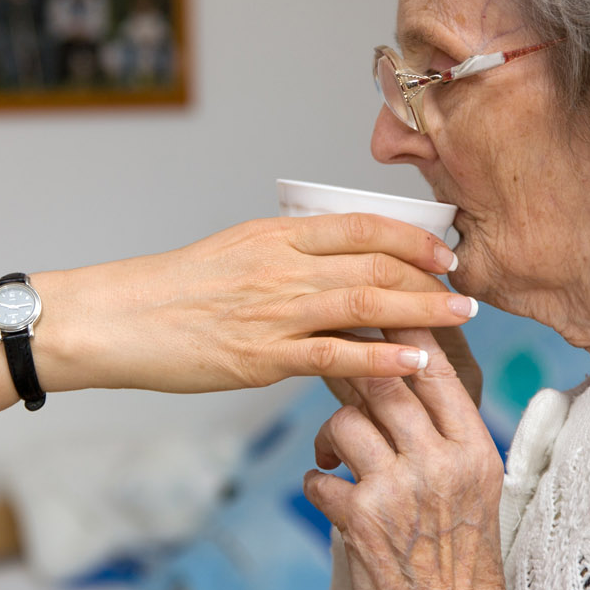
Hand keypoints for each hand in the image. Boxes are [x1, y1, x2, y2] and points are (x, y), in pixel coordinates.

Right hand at [37, 213, 473, 392]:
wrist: (121, 319)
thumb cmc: (174, 288)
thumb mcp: (234, 249)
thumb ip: (284, 252)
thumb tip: (329, 257)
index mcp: (276, 235)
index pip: (361, 226)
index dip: (412, 237)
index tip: (444, 250)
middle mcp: (283, 267)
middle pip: (376, 265)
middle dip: (430, 276)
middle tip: (468, 290)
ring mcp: (275, 312)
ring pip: (366, 305)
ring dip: (423, 311)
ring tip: (462, 319)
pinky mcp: (263, 357)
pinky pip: (336, 356)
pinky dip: (383, 359)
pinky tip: (417, 364)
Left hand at [304, 328, 505, 589]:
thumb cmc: (459, 567)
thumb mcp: (477, 495)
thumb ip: (448, 441)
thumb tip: (406, 384)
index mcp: (476, 452)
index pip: (438, 372)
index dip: (401, 340)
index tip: (375, 321)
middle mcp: (441, 464)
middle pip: (384, 385)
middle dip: (351, 373)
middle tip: (332, 367)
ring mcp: (399, 490)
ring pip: (344, 422)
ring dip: (328, 433)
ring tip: (334, 454)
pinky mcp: (360, 520)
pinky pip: (317, 477)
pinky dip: (315, 482)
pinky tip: (327, 493)